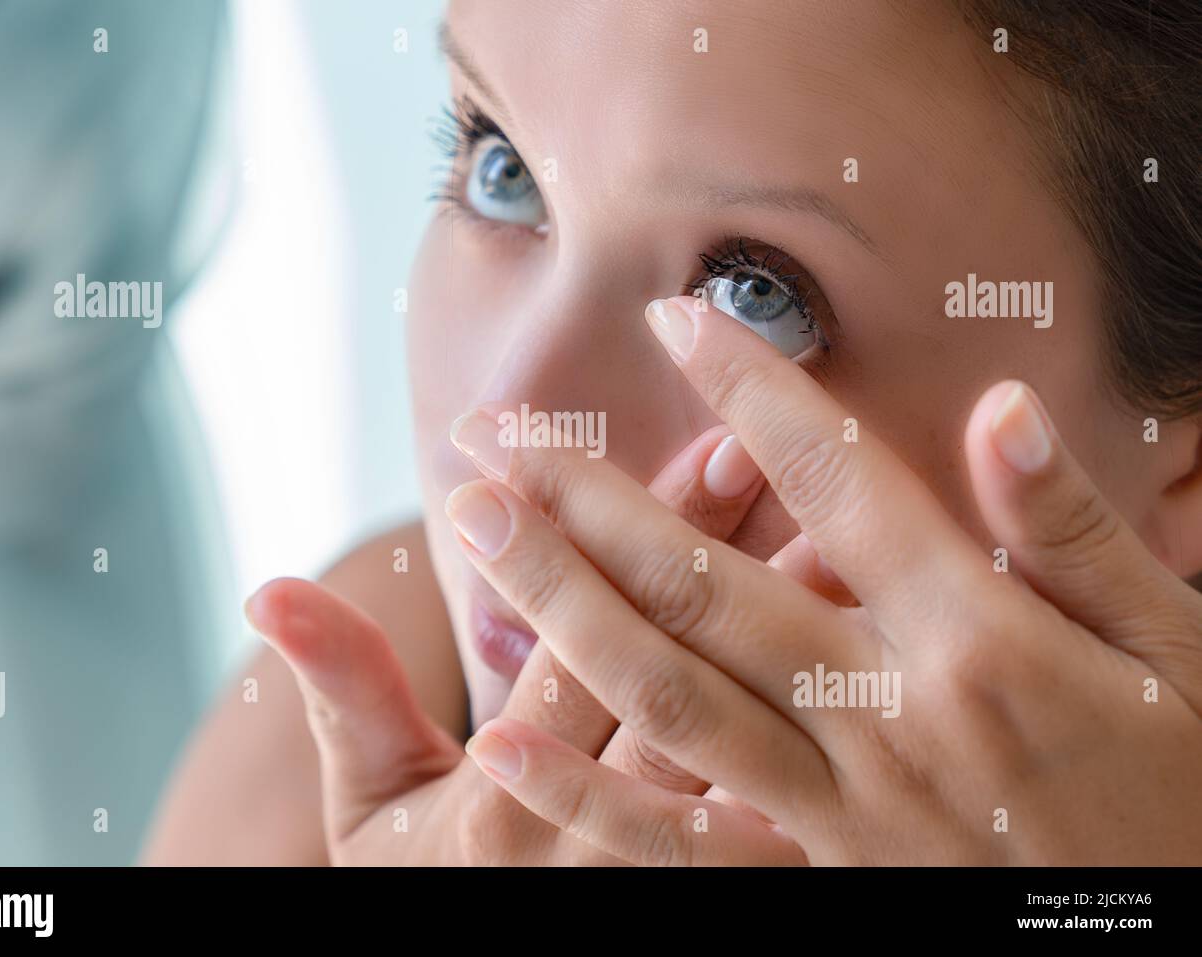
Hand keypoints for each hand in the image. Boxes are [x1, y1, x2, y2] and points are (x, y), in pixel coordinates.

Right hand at [246, 422, 792, 863]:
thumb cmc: (423, 878)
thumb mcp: (370, 800)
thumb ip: (341, 690)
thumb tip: (267, 591)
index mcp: (508, 811)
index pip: (567, 660)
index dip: (591, 551)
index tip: (587, 446)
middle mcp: (603, 844)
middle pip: (665, 680)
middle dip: (700, 557)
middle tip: (745, 446)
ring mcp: (675, 867)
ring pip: (744, 729)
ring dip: (784, 625)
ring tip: (832, 526)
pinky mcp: (725, 876)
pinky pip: (786, 789)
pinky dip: (823, 708)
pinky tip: (859, 629)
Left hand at [448, 295, 1201, 864]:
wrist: (1188, 949)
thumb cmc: (1191, 791)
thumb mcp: (1178, 651)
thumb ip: (1073, 533)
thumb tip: (1000, 409)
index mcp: (980, 643)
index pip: (838, 483)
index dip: (750, 388)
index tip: (671, 318)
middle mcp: (890, 720)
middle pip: (706, 587)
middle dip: (589, 500)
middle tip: (495, 433)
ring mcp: (841, 811)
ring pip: (668, 696)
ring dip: (560, 604)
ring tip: (475, 527)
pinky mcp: (816, 879)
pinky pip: (680, 844)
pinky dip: (586, 795)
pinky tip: (498, 743)